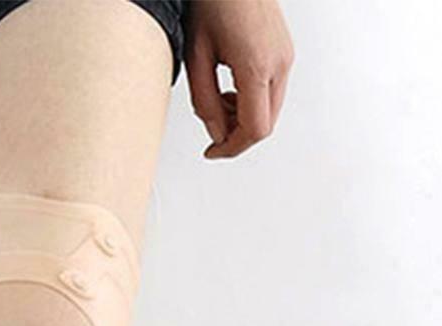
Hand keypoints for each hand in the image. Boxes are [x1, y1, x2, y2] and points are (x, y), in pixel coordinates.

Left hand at [185, 0, 293, 158]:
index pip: (254, 128)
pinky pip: (272, 92)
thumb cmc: (213, 3)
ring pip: (270, 110)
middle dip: (237, 134)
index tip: (212, 152)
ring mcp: (286, 57)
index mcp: (257, 66)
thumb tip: (215, 133)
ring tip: (217, 105)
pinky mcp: (284, 52)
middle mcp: (279, 63)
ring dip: (243, 119)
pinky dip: (251, 102)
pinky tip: (230, 91)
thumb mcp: (197, 57)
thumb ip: (205, 101)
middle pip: (266, 123)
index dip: (232, 148)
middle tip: (212, 130)